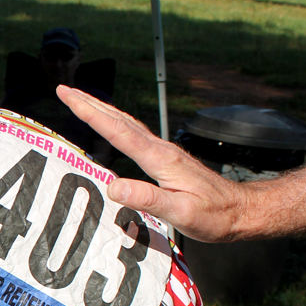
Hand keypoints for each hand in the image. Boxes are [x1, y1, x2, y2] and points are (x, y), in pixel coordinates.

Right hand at [57, 85, 247, 241]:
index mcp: (160, 159)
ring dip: (101, 109)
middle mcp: (160, 149)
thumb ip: (148, 198)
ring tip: (79, 99)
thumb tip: (113, 186)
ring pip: (126, 123)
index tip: (69, 96)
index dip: (90, 113)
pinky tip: (111, 124)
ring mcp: (163, 152)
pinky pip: (133, 134)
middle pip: (118, 119)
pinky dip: (115, 123)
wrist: (241, 211)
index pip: (118, 131)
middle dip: (89, 103)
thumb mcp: (181, 213)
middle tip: (63, 89)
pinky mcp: (165, 159)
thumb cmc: (214, 216)